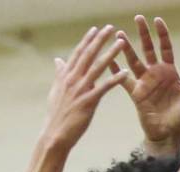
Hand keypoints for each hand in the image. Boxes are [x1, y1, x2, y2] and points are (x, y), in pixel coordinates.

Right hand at [42, 25, 126, 150]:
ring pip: (97, 68)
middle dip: (100, 40)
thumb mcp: (56, 91)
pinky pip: (104, 88)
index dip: (87, 40)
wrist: (55, 135)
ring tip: (121, 43)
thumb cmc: (57, 114)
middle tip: (110, 28)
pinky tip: (125, 72)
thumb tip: (58, 60)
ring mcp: (80, 90)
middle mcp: (72, 80)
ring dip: (110, 54)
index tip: (95, 29)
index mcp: (65, 76)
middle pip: (88, 55)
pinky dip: (114, 79)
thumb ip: (59, 74)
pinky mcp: (88, 102)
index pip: (78, 53)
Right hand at [111, 16, 179, 154]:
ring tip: (119, 35)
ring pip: (134, 61)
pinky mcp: (136, 93)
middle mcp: (156, 74)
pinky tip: (108, 61)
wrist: (169, 134)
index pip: (165, 48)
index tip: (157, 20)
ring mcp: (144, 83)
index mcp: (170, 71)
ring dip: (126, 49)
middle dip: (143, 34)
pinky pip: (123, 80)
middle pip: (148, 49)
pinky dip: (115, 71)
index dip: (162, 34)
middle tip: (138, 17)